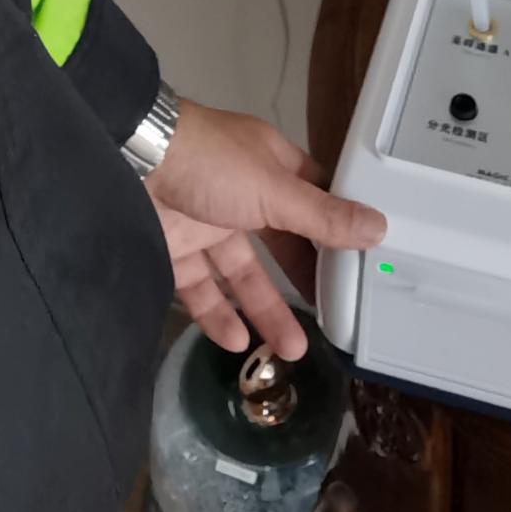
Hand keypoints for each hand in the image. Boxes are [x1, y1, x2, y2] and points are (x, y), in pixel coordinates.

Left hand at [146, 98, 384, 362]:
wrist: (130, 160)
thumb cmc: (211, 162)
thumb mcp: (274, 189)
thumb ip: (323, 217)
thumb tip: (380, 229)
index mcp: (271, 166)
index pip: (314, 199)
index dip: (336, 230)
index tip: (361, 265)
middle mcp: (242, 194)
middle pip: (280, 243)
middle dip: (303, 281)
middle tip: (330, 321)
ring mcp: (207, 222)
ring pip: (242, 273)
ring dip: (265, 310)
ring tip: (292, 351)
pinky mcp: (176, 249)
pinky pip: (202, 287)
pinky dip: (219, 314)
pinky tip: (238, 342)